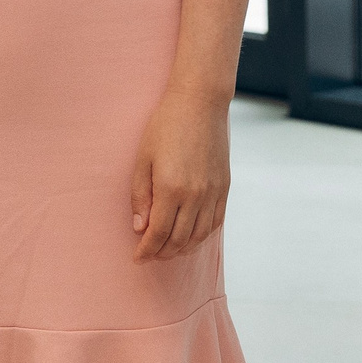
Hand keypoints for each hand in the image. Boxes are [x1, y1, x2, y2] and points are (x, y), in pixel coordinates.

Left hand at [129, 88, 230, 262]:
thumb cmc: (165, 127)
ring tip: (168, 250)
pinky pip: (215, 223)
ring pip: (199, 236)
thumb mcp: (143, 158)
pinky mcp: (224, 188)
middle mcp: (195, 196)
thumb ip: (140, 196)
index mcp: (171, 188)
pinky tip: (190, 236)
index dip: (147, 250)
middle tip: (150, 256)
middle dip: (162, 253)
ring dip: (182, 248)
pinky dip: (202, 236)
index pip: (158, 233)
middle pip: (179, 239)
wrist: (200, 104)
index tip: (137, 258)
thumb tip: (140, 228)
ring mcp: (213, 193)